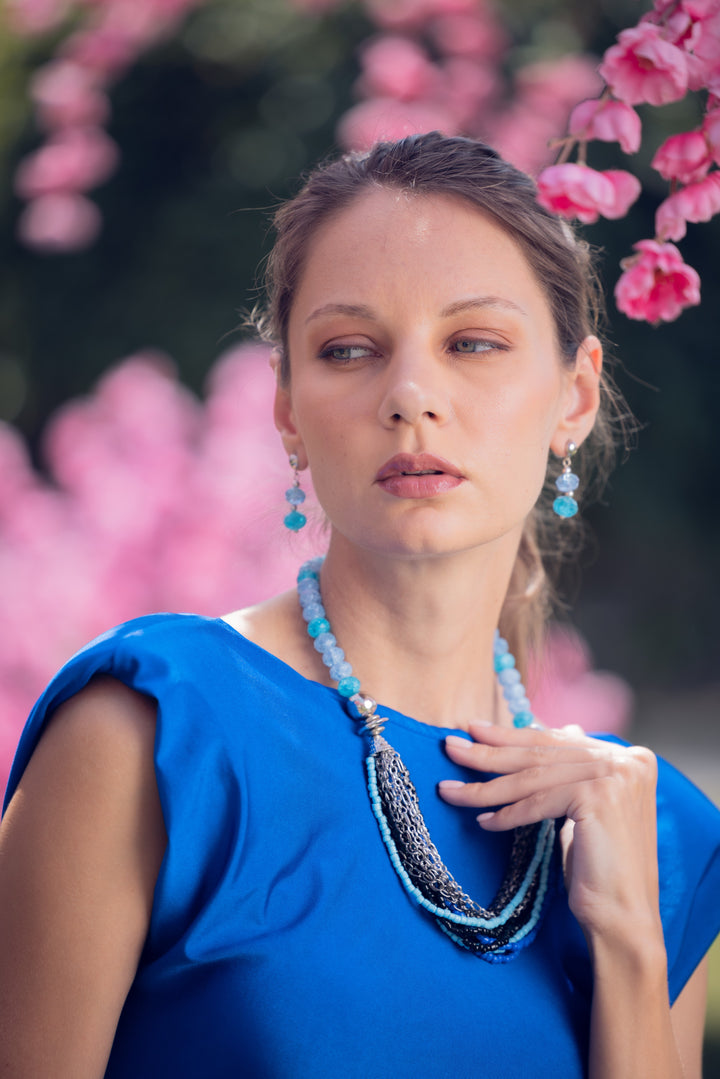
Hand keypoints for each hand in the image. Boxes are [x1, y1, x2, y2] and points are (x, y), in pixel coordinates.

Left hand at [438, 722, 660, 942]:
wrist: (624, 919)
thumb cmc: (600, 869)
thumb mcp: (586, 809)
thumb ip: (577, 771)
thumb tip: (566, 729)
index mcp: (630, 758)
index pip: (556, 740)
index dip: (511, 736)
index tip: (474, 729)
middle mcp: (628, 761)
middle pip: (541, 754)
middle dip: (489, 751)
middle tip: (450, 745)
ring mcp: (616, 777)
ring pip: (533, 779)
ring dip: (485, 786)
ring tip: (449, 789)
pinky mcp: (599, 798)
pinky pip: (537, 803)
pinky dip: (507, 813)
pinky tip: (482, 821)